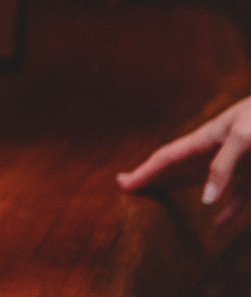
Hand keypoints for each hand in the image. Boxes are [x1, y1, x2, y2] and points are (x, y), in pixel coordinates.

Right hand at [118, 95, 250, 224]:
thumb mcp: (244, 138)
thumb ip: (222, 167)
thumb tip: (205, 201)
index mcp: (205, 139)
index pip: (166, 158)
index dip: (144, 172)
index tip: (122, 184)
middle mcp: (215, 151)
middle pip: (177, 168)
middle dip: (153, 176)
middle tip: (128, 187)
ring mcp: (237, 163)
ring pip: (201, 180)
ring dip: (180, 189)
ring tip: (160, 197)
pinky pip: (239, 196)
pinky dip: (228, 210)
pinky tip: (219, 222)